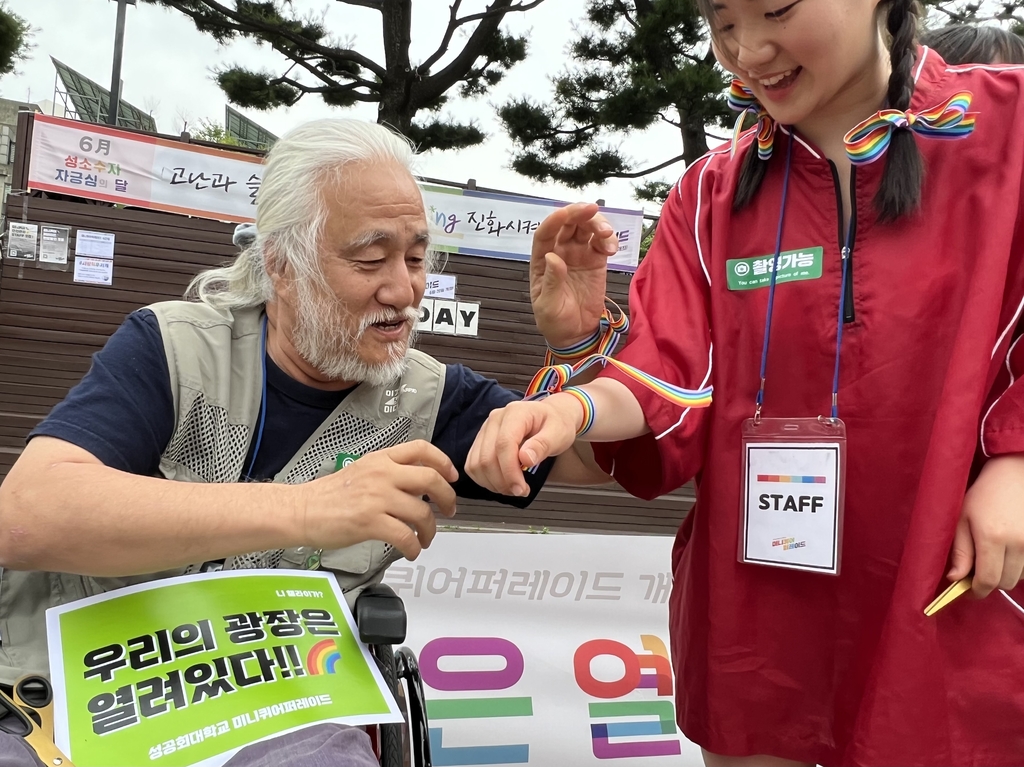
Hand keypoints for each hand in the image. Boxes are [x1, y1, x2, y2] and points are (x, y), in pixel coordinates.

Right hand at [297, 440, 457, 560]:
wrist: (303, 510)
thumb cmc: (330, 495)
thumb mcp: (363, 471)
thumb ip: (390, 474)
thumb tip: (419, 486)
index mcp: (381, 459)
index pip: (421, 449)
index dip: (443, 462)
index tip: (451, 477)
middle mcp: (382, 475)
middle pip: (431, 480)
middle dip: (447, 498)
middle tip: (448, 511)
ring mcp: (377, 498)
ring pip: (422, 512)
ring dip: (430, 530)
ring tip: (425, 539)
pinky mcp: (370, 522)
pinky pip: (405, 536)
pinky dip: (414, 547)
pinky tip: (411, 551)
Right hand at [466, 396, 581, 496]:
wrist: (551, 417)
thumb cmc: (557, 424)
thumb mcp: (559, 433)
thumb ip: (542, 445)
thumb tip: (525, 459)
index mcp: (515, 413)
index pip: (503, 444)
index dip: (509, 471)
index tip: (521, 488)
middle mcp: (495, 419)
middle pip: (486, 457)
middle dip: (502, 481)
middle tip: (521, 491)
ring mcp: (485, 430)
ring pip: (476, 464)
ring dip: (493, 483)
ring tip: (513, 488)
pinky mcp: (481, 441)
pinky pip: (473, 465)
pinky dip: (485, 480)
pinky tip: (502, 483)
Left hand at [531, 203, 617, 348]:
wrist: (575, 334)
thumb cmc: (554, 321)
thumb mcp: (548, 305)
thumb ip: (552, 281)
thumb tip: (553, 257)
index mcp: (542, 260)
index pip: (545, 233)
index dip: (555, 220)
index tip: (566, 213)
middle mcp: (560, 252)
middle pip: (568, 224)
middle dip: (579, 213)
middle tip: (593, 210)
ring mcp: (579, 255)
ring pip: (586, 229)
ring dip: (597, 224)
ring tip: (607, 234)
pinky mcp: (596, 261)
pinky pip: (602, 243)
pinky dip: (608, 240)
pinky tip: (611, 248)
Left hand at [948, 454, 1023, 596]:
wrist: (1014, 475)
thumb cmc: (984, 494)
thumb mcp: (962, 518)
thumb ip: (960, 551)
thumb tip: (955, 579)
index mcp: (992, 537)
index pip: (987, 580)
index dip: (977, 591)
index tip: (970, 590)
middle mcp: (1018, 543)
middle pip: (1005, 582)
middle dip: (991, 582)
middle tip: (979, 571)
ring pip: (1021, 578)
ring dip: (1007, 574)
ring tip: (996, 556)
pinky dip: (1021, 566)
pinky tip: (1010, 552)